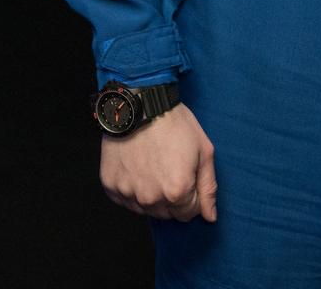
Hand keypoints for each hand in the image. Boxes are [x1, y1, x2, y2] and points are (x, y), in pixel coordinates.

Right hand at [100, 103, 217, 222]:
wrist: (140, 102)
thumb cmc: (173, 123)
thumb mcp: (203, 151)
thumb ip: (208, 187)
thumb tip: (210, 217)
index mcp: (177, 192)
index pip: (189, 213)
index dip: (191, 195)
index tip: (185, 174)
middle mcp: (150, 198)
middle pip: (167, 213)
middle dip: (172, 197)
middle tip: (169, 167)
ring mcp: (127, 192)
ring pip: (146, 208)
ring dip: (151, 194)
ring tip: (152, 166)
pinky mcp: (110, 185)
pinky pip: (125, 199)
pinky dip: (131, 188)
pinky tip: (136, 167)